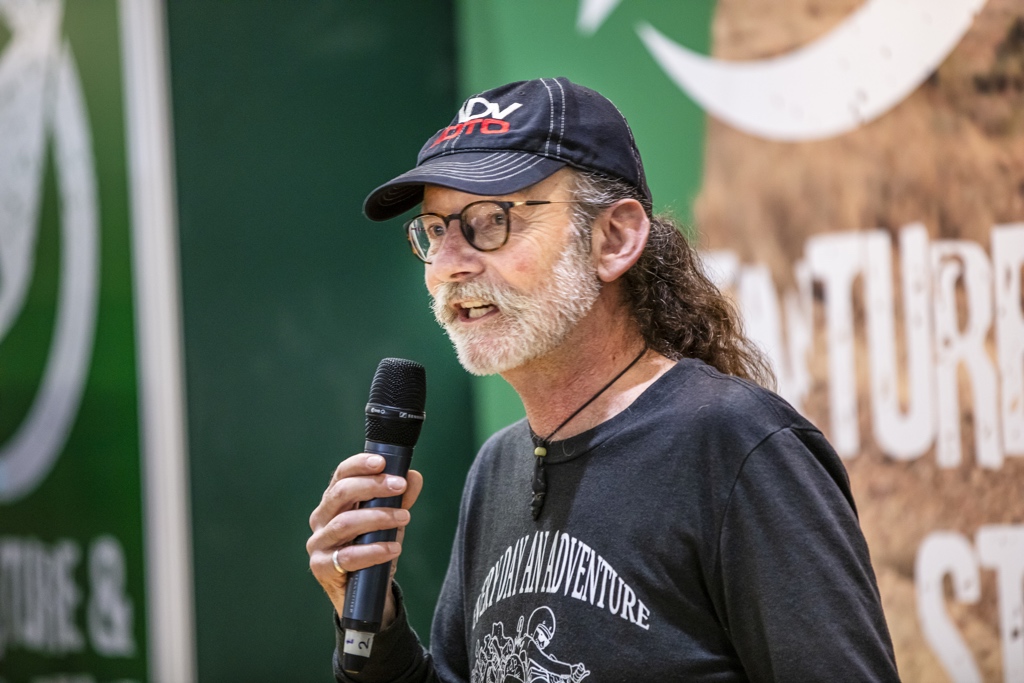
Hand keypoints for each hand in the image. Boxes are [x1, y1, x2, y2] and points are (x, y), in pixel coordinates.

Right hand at [307, 453, 423, 627]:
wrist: (365, 595)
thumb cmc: (373, 548)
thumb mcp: (389, 521)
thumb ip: (400, 499)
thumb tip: (414, 476)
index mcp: (334, 501)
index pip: (341, 475)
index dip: (359, 465)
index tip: (383, 462)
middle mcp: (321, 518)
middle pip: (341, 493)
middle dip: (373, 486)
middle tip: (400, 486)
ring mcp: (318, 543)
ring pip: (345, 523)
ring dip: (378, 518)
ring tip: (405, 517)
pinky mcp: (321, 567)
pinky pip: (347, 556)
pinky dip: (373, 550)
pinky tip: (393, 548)